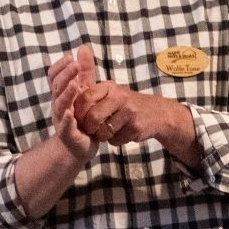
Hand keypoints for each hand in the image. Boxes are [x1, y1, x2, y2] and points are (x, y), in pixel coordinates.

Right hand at [46, 45, 97, 167]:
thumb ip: (85, 71)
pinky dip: (66, 120)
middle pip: (57, 88)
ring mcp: (61, 120)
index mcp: (61, 95)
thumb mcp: (85, 90)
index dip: (60, 67)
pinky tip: (70, 113)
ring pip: (60, 106)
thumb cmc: (82, 116)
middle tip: (74, 65)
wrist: (81, 145)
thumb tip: (83, 47)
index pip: (54, 77)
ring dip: (66, 94)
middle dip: (65, 76)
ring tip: (74, 84)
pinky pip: (65, 127)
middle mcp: (58, 106)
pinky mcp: (68, 135)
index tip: (70, 57)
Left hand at [74, 75, 195, 154]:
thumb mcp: (112, 93)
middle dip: (89, 128)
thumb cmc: (127, 105)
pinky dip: (115, 140)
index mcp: (109, 88)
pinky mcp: (135, 126)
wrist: (158, 114)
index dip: (78, 112)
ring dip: (102, 136)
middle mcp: (119, 97)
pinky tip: (122, 134)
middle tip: (92, 130)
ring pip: (103, 131)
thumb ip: (93, 94)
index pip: (85, 98)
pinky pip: (116, 139)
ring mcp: (128, 112)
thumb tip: (70, 100)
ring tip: (108, 132)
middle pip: (93, 117)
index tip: (80, 119)